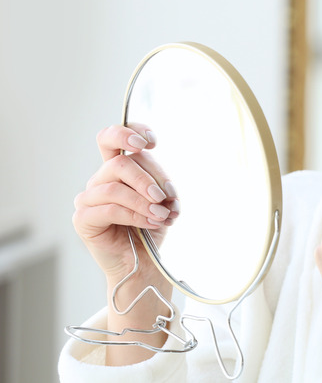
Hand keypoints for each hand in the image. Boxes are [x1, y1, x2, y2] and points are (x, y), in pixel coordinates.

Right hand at [73, 124, 178, 282]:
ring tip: (162, 214)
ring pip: (116, 187)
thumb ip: (158, 182)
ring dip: (144, 200)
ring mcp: (88, 198)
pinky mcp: (83, 218)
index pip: (112, 138)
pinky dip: (136, 214)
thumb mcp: (163, 198)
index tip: (152, 142)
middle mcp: (100, 179)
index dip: (129, 132)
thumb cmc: (153, 226)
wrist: (144, 262)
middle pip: (120, 163)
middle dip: (149, 178)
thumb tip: (160, 183)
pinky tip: (152, 222)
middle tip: (165, 196)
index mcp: (118, 169)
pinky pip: (110, 208)